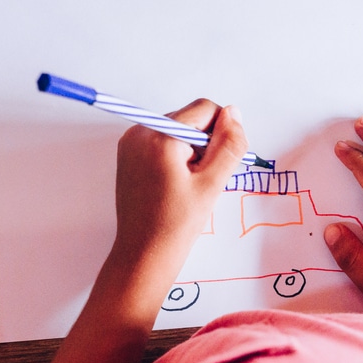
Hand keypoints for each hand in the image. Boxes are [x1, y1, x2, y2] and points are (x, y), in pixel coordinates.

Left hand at [110, 100, 247, 283]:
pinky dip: (174, 155)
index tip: (217, 163)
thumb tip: (234, 114)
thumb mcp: (212, 183)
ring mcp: (130, 143)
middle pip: (189, 117)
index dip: (221, 132)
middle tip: (201, 178)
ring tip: (187, 183)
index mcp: (159, 136)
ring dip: (190, 150)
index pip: (204, 109)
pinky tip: (175, 183)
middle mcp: (139, 132)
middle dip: (203, 142)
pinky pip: (161, 141)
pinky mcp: (128, 154)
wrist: (144, 253)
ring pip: (176, 130)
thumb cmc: (176, 224)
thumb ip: (229, 144)